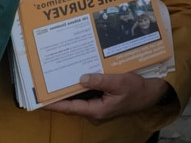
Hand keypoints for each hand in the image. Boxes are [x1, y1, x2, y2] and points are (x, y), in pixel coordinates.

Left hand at [48, 72, 166, 122]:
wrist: (149, 95)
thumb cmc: (136, 90)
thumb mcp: (119, 82)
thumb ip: (100, 81)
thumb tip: (82, 78)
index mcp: (97, 110)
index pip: (70, 108)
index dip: (54, 104)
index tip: (40, 101)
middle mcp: (94, 113)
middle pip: (72, 104)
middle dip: (59, 95)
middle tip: (45, 84)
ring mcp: (97, 109)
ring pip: (79, 100)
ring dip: (70, 90)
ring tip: (56, 79)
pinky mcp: (101, 103)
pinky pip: (86, 97)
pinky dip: (80, 88)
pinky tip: (75, 77)